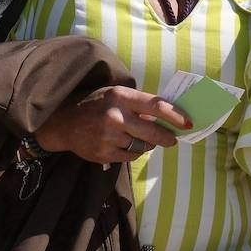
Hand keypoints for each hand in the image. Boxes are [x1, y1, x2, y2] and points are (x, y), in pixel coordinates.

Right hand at [34, 85, 189, 163]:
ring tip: (139, 137)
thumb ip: (140, 104)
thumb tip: (171, 115)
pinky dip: (132, 151)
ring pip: (143, 146)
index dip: (176, 116)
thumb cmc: (97, 104)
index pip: (157, 107)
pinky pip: (130, 156)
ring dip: (147, 144)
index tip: (188, 123)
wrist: (62, 123)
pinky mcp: (103, 154)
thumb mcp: (117, 95)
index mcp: (121, 97)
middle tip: (173, 140)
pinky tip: (124, 144)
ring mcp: (108, 137)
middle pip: (153, 133)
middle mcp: (115, 117)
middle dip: (168, 138)